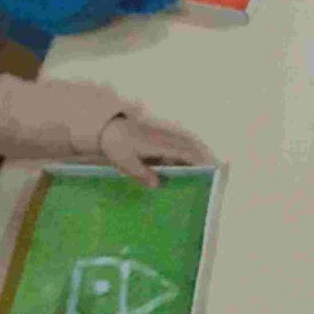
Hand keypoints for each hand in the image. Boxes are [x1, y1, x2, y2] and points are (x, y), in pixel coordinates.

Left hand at [99, 113, 213, 189]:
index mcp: (160, 145)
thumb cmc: (116, 145)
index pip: (185, 152)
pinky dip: (178, 154)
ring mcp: (159, 137)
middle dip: (198, 158)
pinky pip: (172, 145)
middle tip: (205, 172)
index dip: (197, 161)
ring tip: (191, 171)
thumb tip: (157, 185)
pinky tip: (173, 165)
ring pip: (180, 145)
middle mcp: (163, 139)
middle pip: (187, 147)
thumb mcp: (126, 163)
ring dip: (188, 156)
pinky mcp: (154, 138)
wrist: (105, 128)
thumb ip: (142, 174)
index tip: (208, 170)